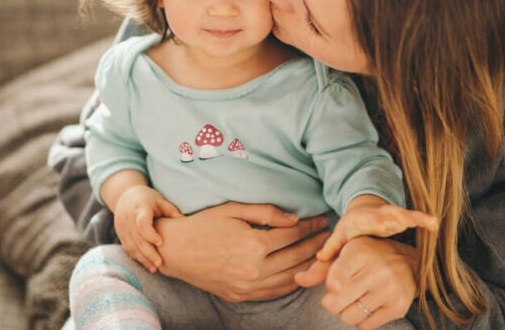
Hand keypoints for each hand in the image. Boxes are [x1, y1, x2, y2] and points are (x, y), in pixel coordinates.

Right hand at [114, 185, 183, 272]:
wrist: (125, 197)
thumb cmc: (148, 199)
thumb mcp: (160, 201)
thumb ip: (172, 211)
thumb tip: (187, 222)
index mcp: (140, 209)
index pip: (142, 224)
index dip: (150, 234)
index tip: (161, 242)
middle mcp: (128, 220)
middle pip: (137, 239)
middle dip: (148, 252)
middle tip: (160, 263)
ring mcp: (123, 229)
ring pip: (132, 247)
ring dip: (143, 259)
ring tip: (155, 268)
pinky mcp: (121, 236)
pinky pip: (129, 249)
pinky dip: (138, 258)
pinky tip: (148, 265)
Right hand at [154, 202, 331, 300]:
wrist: (175, 251)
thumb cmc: (203, 224)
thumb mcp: (233, 209)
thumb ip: (266, 212)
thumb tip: (294, 219)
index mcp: (253, 244)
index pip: (292, 235)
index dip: (310, 226)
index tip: (321, 220)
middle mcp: (254, 269)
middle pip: (296, 257)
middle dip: (316, 245)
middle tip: (329, 236)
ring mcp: (248, 286)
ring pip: (289, 277)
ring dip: (309, 265)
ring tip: (321, 254)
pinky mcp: (242, 296)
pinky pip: (275, 292)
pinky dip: (292, 283)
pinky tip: (301, 272)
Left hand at [296, 237, 419, 329]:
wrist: (410, 262)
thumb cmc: (369, 256)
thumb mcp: (346, 253)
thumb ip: (320, 268)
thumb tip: (297, 279)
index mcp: (359, 252)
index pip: (339, 274)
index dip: (333, 284)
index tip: (333, 287)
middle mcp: (377, 270)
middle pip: (335, 303)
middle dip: (332, 302)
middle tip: (340, 293)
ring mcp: (389, 290)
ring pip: (348, 317)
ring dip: (347, 311)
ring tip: (356, 297)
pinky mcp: (398, 307)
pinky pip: (365, 327)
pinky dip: (362, 320)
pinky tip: (368, 304)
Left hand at [317, 195, 437, 261]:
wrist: (365, 209)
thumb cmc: (352, 226)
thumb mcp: (341, 235)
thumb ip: (331, 248)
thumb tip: (315, 263)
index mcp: (364, 219)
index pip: (369, 220)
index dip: (375, 222)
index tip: (383, 224)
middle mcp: (379, 215)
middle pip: (389, 214)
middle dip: (397, 217)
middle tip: (405, 220)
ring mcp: (392, 215)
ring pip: (404, 214)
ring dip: (415, 218)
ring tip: (430, 221)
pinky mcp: (403, 218)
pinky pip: (416, 218)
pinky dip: (425, 220)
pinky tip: (435, 224)